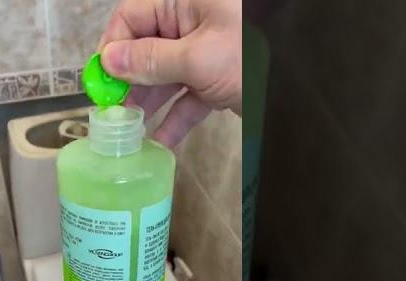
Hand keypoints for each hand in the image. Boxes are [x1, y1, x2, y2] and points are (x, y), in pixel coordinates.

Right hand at [97, 0, 241, 147]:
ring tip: (130, 131)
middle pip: (144, 50)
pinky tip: (160, 142)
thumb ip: (151, 60)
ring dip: (147, 104)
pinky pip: (186, 99)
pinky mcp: (215, 81)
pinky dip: (174, 119)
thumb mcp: (199, 58)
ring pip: (163, 78)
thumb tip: (107, 60)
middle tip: (114, 111)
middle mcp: (190, 25)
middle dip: (128, 82)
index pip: (132, 17)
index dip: (113, 48)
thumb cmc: (253, 58)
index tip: (101, 81)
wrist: (304, 84)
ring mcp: (203, 53)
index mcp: (184, 3)